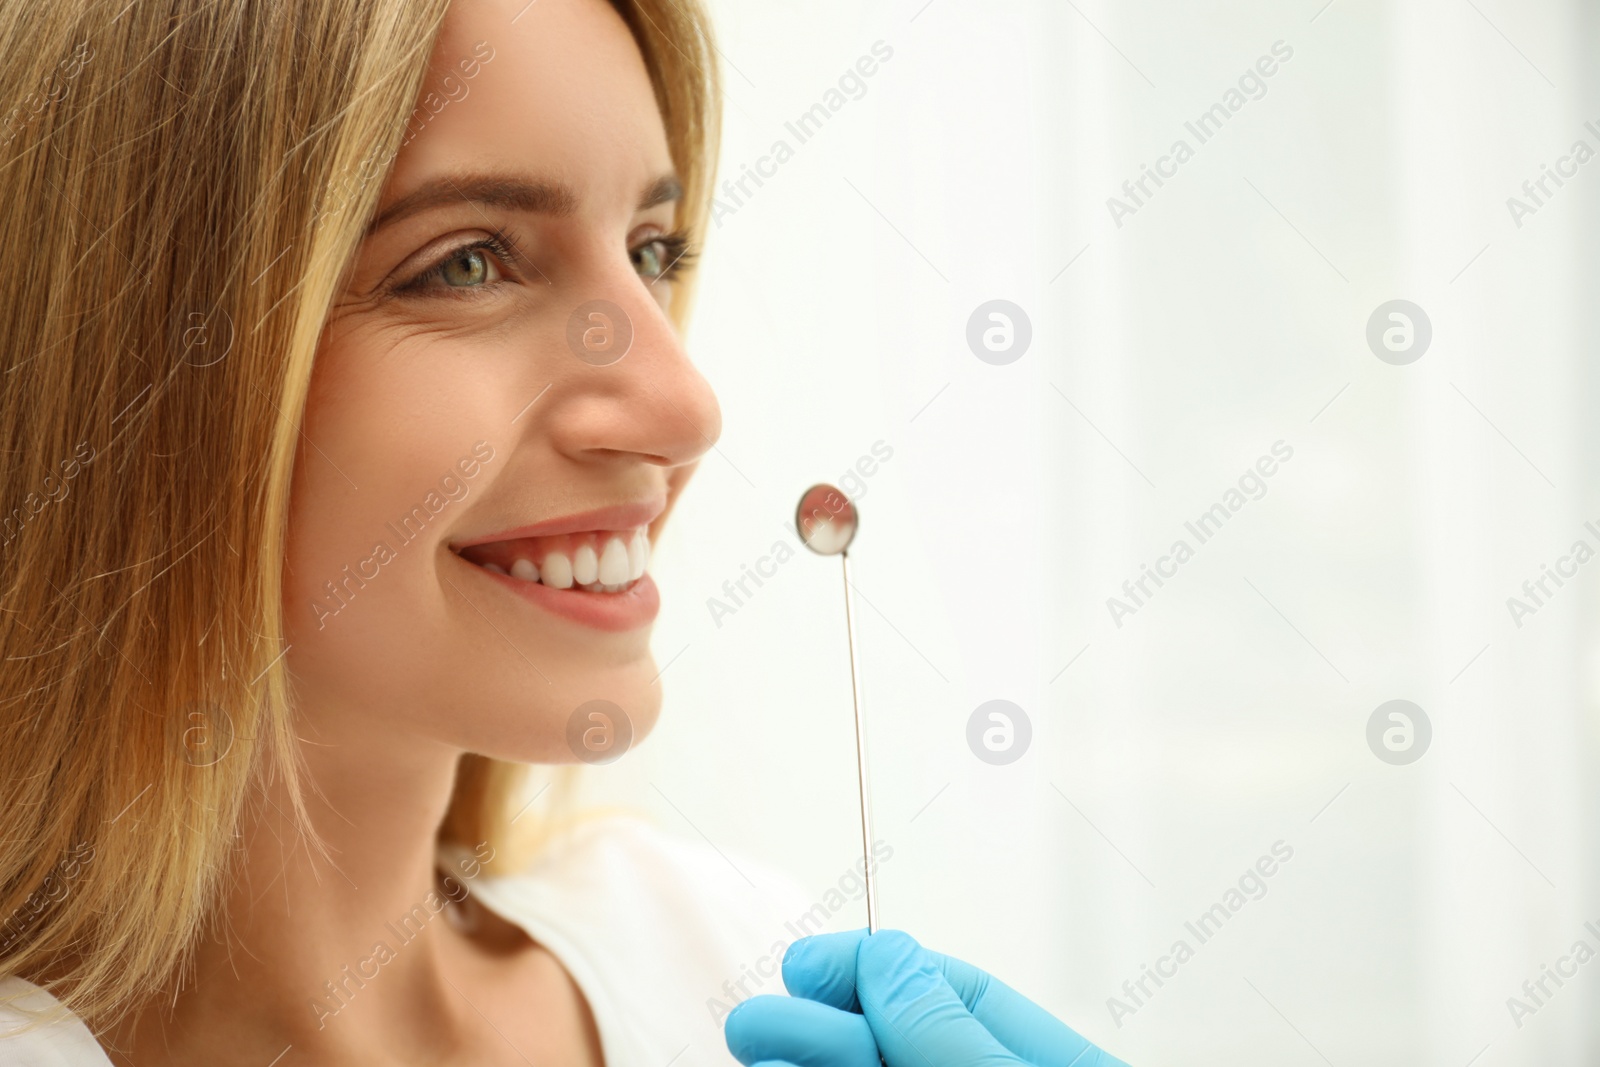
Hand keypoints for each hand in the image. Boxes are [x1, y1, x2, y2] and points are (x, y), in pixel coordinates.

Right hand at [723, 928, 1128, 1066]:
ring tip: (752, 1048)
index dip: (876, 971)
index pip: (960, 996)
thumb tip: (885, 955)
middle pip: (904, 1046)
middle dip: (824, 1027)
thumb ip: (949, 1035)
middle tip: (754, 1019)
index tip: (806, 968)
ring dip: (811, 1065)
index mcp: (1058, 1064)